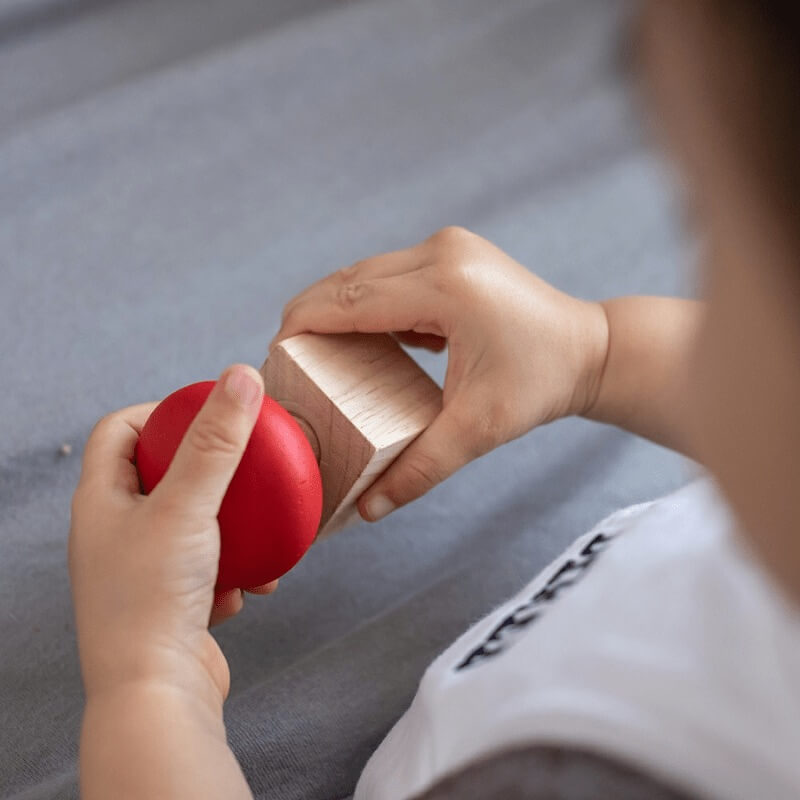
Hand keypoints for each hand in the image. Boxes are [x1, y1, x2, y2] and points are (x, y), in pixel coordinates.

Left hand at [69, 365, 275, 710]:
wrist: (155, 694)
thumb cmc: (153, 598)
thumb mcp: (188, 506)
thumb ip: (217, 441)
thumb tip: (241, 376)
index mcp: (100, 501)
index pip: (121, 431)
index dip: (160, 412)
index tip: (207, 414)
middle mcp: (114, 533)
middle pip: (162, 476)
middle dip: (210, 471)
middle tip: (245, 467)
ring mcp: (142, 571)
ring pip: (194, 525)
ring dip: (232, 527)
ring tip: (260, 532)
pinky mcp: (171, 603)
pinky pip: (210, 568)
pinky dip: (235, 570)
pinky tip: (252, 585)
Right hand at [272, 226, 608, 520]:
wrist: (590, 350)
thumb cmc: (540, 385)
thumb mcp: (479, 430)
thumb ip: (421, 469)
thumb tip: (367, 511)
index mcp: (446, 287)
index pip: (350, 301)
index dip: (303, 326)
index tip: (274, 355)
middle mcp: (443, 253)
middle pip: (349, 280)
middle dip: (311, 316)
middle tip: (289, 361)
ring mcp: (449, 246)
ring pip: (366, 273)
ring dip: (337, 307)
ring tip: (317, 351)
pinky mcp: (453, 253)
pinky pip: (391, 274)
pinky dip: (368, 302)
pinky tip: (363, 338)